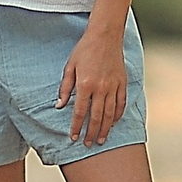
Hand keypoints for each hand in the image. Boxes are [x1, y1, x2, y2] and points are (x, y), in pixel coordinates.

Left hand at [58, 22, 128, 144]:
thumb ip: (64, 88)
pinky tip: (113, 123)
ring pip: (110, 114)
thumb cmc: (84, 50)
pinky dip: (117, 115)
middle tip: (88, 144)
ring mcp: (113, 86)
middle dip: (91, 133)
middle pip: (96, 117)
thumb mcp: (69, 66)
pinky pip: (121, 103)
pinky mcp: (122, 83)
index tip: (73, 137)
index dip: (75, 126)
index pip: (79, 111)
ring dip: (105, 129)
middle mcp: (100, 88)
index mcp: (85, 84)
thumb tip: (59, 106)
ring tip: (102, 140)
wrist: (105, 36)